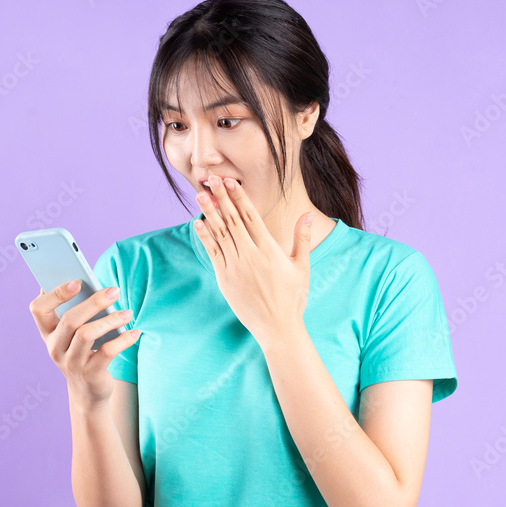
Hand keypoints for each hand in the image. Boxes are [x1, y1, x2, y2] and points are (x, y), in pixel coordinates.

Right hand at [28, 280, 140, 409]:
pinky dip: (123, 340)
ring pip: (86, 334)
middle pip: (70, 320)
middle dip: (94, 302)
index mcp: (48, 332)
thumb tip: (93, 284)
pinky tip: (135, 332)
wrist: (87, 392)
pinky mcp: (90, 374)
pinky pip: (107, 352)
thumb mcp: (74, 335)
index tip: (76, 281)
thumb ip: (79, 311)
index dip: (55, 293)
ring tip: (127, 313)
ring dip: (110, 320)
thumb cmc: (83, 352)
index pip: (39, 308)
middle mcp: (55, 347)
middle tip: (114, 291)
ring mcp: (71, 363)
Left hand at [193, 174, 312, 344]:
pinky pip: (213, 253)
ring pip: (220, 234)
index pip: (251, 217)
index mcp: (269, 250)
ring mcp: (236, 267)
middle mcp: (251, 256)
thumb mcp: (302, 267)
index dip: (239, 197)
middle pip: (232, 220)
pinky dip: (205, 237)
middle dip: (221, 197)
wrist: (277, 328)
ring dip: (209, 212)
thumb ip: (301, 239)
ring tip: (200, 194)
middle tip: (210, 178)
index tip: (231, 181)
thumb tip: (307, 214)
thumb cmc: (293, 298)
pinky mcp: (225, 279)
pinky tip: (198, 223)